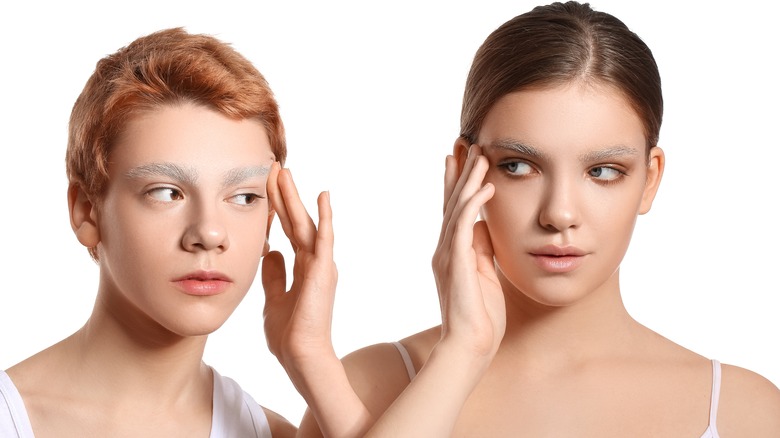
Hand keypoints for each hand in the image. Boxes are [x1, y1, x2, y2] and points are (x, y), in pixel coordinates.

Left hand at [262, 163, 337, 372]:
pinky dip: (324, 217)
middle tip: (275, 167)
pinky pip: (324, 239)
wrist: (300, 356)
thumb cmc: (288, 334)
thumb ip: (274, 274)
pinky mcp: (323, 271)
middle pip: (297, 220)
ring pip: (306, 223)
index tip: (267, 184)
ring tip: (286, 173)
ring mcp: (320, 265)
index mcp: (303, 267)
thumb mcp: (273, 297)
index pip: (288, 228)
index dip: (278, 206)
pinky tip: (323, 196)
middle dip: (285, 194)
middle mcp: (314, 261)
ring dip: (296, 198)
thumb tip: (271, 251)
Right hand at [432, 145, 505, 360]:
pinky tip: (485, 187)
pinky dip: (473, 204)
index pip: (453, 210)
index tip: (461, 158)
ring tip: (479, 154)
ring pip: (456, 208)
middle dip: (459, 171)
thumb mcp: (485, 274)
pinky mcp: (456, 263)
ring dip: (468, 179)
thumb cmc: (480, 316)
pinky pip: (463, 226)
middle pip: (451, 201)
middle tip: (466, 143)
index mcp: (452, 253)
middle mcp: (445, 249)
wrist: (471, 345)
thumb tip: (483, 225)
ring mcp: (448, 255)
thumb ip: (481, 249)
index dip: (456, 183)